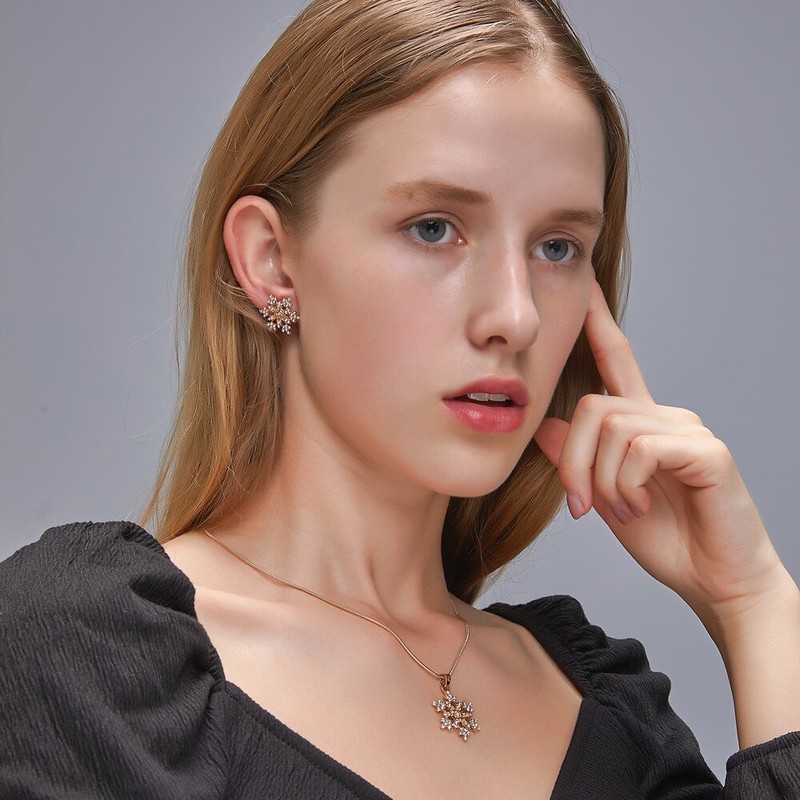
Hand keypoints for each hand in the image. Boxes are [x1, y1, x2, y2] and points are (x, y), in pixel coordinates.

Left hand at [534, 279, 786, 622]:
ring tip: (624, 509)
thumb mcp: (605, 498)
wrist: (717, 582)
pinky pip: (640, 449)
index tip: (584, 287)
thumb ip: (577, 461)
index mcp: (641, 423)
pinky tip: (641, 506)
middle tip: (580, 505)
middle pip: (592, 406)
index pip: (615, 360)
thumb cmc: (668, 540)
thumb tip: (542, 424)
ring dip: (602, 481)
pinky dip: (626, 485)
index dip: (598, 323)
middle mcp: (666, 415)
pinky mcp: (706, 451)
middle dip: (572, 460)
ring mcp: (688, 429)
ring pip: (612, 427)